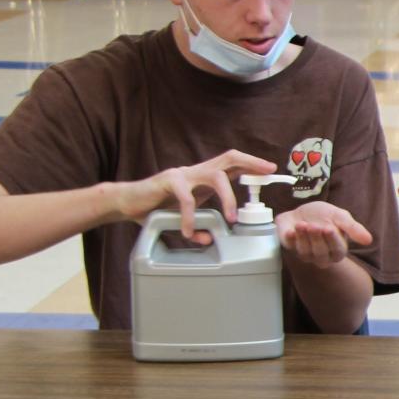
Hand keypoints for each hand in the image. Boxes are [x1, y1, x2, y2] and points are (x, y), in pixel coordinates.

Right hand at [117, 150, 275, 243]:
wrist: (127, 202)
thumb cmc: (157, 207)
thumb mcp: (185, 217)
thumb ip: (199, 225)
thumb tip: (209, 239)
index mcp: (203, 177)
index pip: (232, 164)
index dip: (252, 164)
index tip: (271, 170)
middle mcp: (196, 171)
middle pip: (229, 158)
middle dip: (251, 163)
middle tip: (267, 172)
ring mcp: (183, 174)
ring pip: (215, 176)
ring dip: (228, 198)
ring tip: (231, 220)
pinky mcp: (168, 181)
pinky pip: (187, 199)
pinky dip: (190, 218)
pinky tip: (187, 232)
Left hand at [275, 201, 372, 267]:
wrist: (302, 209)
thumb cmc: (324, 215)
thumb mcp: (341, 217)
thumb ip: (353, 228)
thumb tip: (369, 240)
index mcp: (337, 251)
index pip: (337, 251)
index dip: (332, 240)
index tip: (328, 227)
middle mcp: (322, 256)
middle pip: (320, 254)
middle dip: (317, 238)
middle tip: (314, 225)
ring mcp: (305, 254)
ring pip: (305, 252)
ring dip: (303, 237)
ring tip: (302, 224)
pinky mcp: (290, 247)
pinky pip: (290, 246)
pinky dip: (290, 238)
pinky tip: (291, 231)